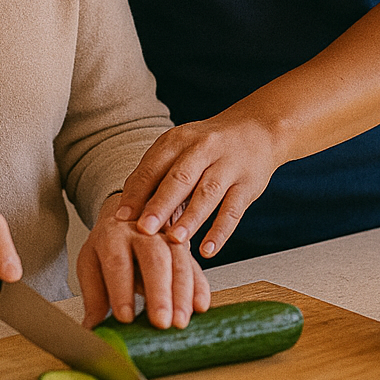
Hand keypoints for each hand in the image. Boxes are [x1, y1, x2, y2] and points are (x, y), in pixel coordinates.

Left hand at [76, 194, 211, 329]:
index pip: (117, 262)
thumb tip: (90, 330)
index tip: (125, 318)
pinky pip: (194, 266)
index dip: (121, 290)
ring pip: (178, 262)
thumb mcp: (91, 265)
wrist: (126, 218)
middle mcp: (142, 233)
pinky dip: (199, 288)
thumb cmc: (107, 248)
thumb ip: (93, 296)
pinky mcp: (183, 248)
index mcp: (113, 236)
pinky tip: (200, 307)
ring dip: (182, 294)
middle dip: (159, 293)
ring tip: (180, 322)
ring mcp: (166, 238)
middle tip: (161, 322)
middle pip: (154, 259)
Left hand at [113, 111, 280, 259]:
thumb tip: (130, 213)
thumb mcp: (181, 148)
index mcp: (179, 139)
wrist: (258, 129)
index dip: (136, 192)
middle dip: (160, 205)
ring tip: (175, 241)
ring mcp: (228, 166)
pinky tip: (207, 250)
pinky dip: (220, 232)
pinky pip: (233, 211)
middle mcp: (204, 149)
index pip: (153, 166)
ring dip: (190, 218)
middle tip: (144, 229)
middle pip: (180, 178)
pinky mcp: (248, 185)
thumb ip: (158, 176)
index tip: (121, 217)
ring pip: (207, 194)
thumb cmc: (208, 147)